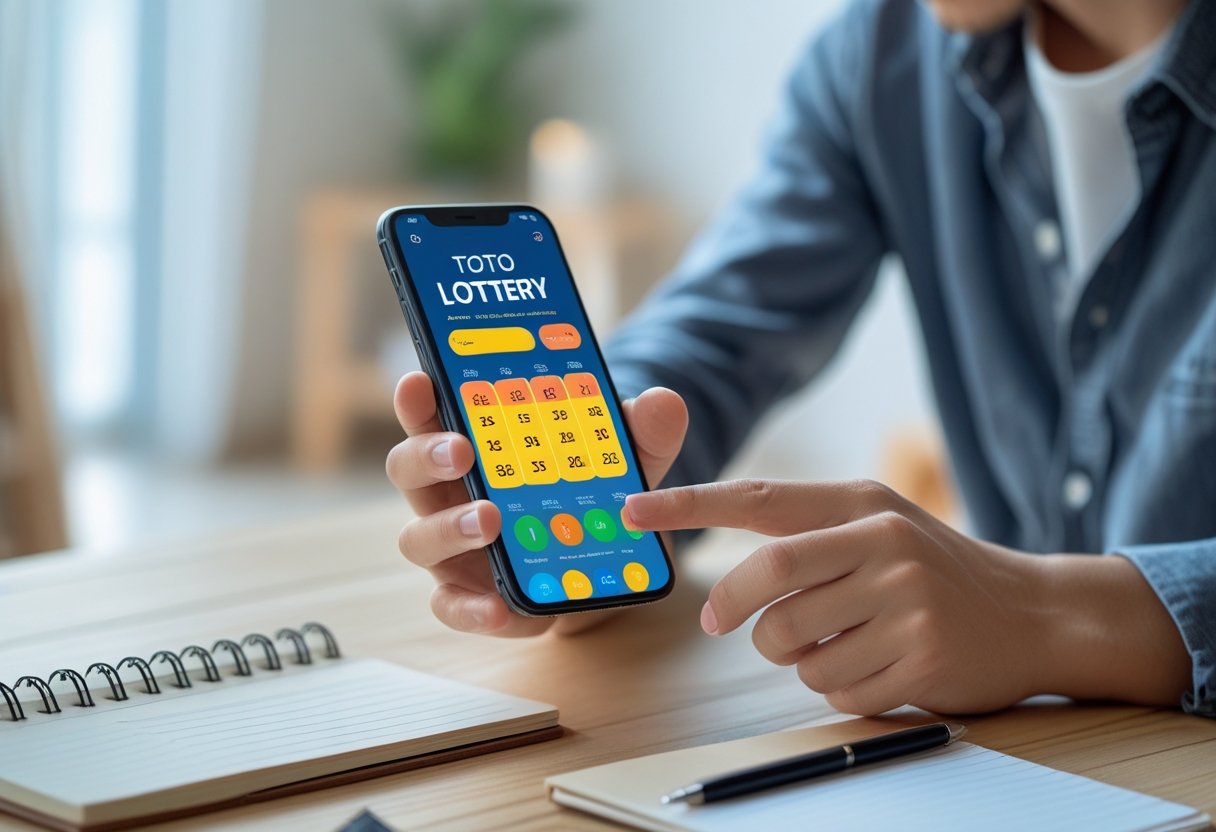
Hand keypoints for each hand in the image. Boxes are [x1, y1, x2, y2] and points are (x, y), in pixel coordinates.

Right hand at [387, 372, 687, 636]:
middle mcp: (449, 492)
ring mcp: (452, 547)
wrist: (604, 564)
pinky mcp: (468, 595)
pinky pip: (449, 606)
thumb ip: (643, 430)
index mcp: (474, 443)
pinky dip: (468, 609)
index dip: (417, 397)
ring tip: (489, 520)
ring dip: (448, 528)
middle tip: (462, 450)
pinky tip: (497, 608)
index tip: (421, 380)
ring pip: (417, 537)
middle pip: (408, 468)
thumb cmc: (594, 491)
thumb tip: (665, 401)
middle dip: (426, 455)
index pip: (430, 412)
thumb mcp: (627, 457)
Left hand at [624, 479, 1189, 714]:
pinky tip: (876, 665)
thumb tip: (723, 578)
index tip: (634, 509)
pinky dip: (837, 686)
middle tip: (721, 622)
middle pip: (768, 582)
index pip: (761, 500)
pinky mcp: (920, 658)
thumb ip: (807, 535)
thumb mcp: (880, 525)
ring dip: (795, 656)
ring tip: (839, 641)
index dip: (690, 504)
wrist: (1032, 612)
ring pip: (792, 646)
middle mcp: (884, 545)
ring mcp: (905, 602)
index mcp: (862, 504)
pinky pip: (833, 687)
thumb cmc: (934, 569)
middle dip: (732, 610)